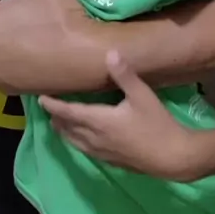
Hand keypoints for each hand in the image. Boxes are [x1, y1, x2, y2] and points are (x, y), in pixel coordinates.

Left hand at [40, 51, 201, 181]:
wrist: (174, 159)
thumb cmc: (158, 125)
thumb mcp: (142, 96)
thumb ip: (125, 75)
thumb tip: (110, 53)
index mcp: (99, 121)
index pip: (68, 112)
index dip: (53, 105)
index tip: (40, 98)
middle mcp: (96, 138)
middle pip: (68, 128)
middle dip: (56, 117)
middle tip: (48, 107)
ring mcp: (103, 152)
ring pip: (75, 142)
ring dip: (64, 131)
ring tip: (58, 123)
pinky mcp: (112, 161)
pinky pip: (86, 150)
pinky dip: (77, 142)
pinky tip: (82, 140)